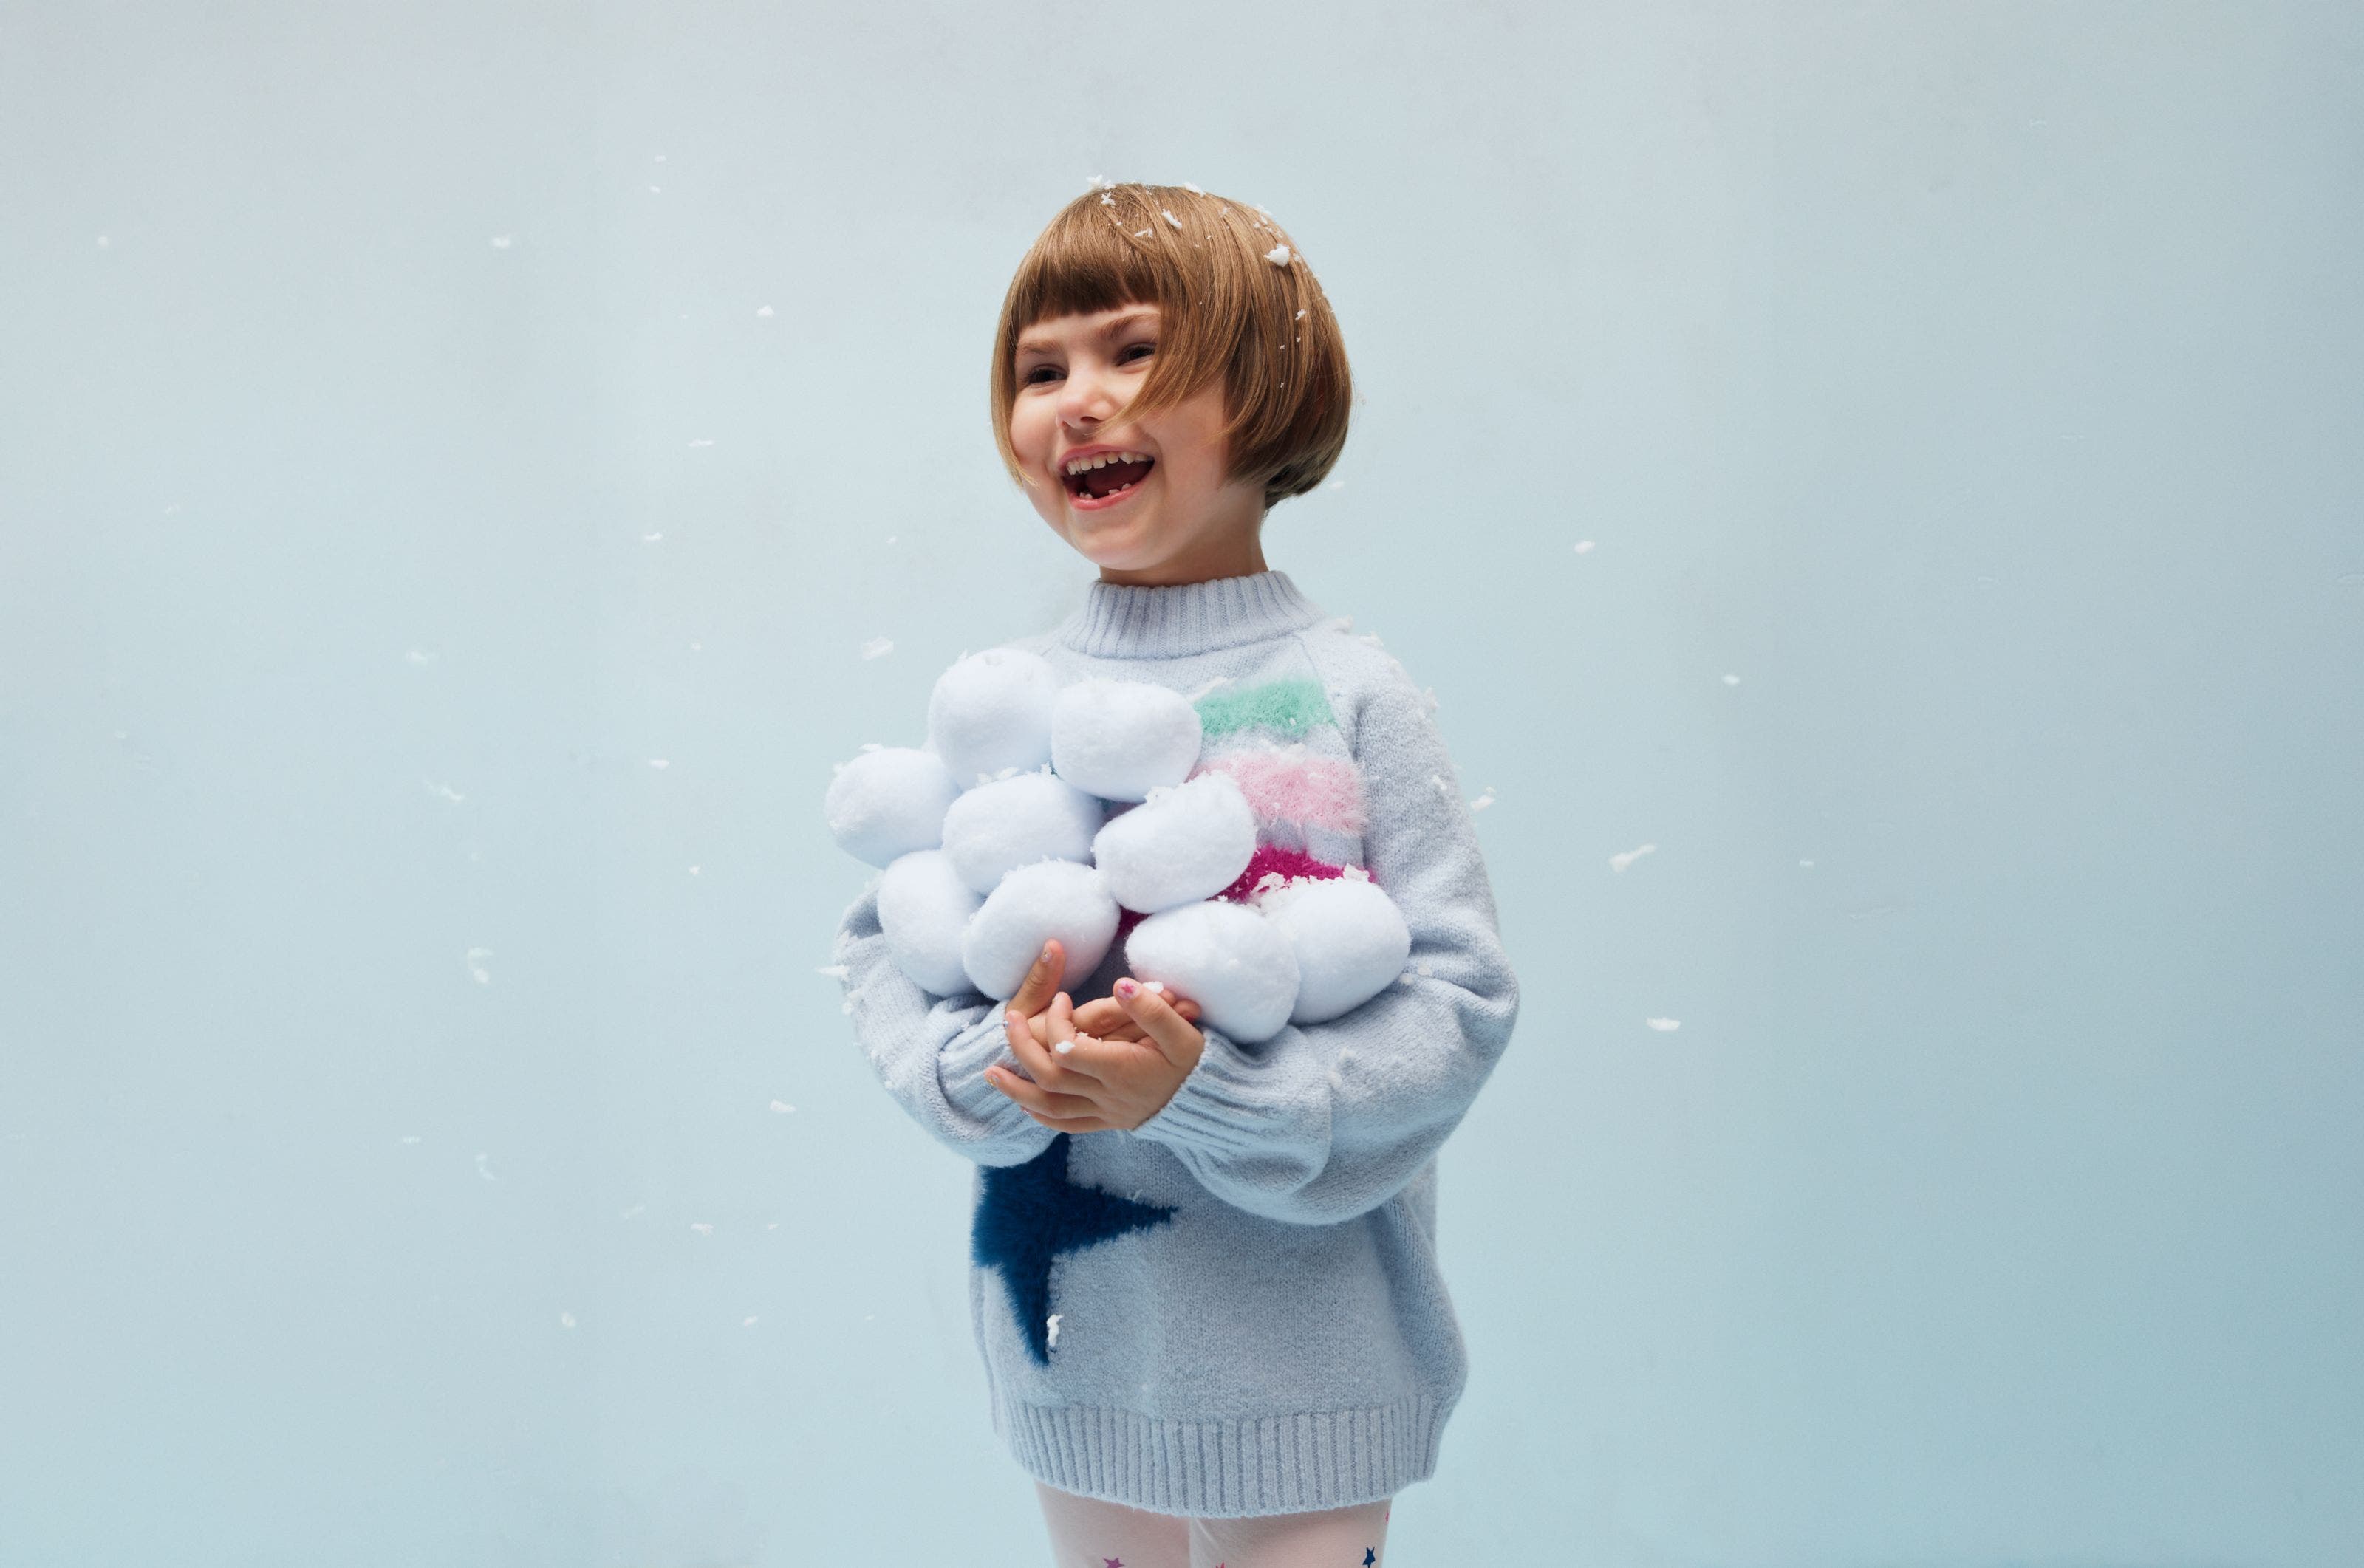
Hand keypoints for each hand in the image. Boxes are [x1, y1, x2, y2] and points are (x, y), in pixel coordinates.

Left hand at [985, 953, 1205, 1134]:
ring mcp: (1103, 1113)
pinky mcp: (1105, 1123)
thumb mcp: (1182, 1031)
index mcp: (1122, 1071)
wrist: (1207, 1103)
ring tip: (990, 1073)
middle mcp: (1107, 1096)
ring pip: (1049, 1106)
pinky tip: (1023, 1103)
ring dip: (1017, 1089)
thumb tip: (1121, 985)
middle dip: (1023, 1048)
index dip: (1058, 1022)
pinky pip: (1065, 1125)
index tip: (1062, 999)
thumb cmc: (1194, 1063)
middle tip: (1008, 1021)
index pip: (1071, 1048)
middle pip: (1051, 1076)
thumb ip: (1151, 1009)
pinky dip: (1040, 1115)